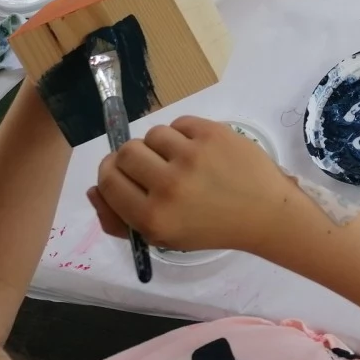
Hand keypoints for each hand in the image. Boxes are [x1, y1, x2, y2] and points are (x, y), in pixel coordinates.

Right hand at [88, 116, 290, 253]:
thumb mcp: (163, 236)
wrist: (265, 213)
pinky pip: (180, 122)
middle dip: (134, 157)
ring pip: (153, 134)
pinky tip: (199, 150)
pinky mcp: (212, 134)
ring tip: (181, 159)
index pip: (108, 181)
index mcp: (152, 218)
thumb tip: (94, 190)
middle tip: (153, 165)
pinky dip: (184, 134)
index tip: (120, 171)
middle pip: (126, 152)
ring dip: (161, 144)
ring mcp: (191, 156)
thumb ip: (121, 219)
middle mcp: (168, 186)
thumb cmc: (211, 227)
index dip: (110, 172)